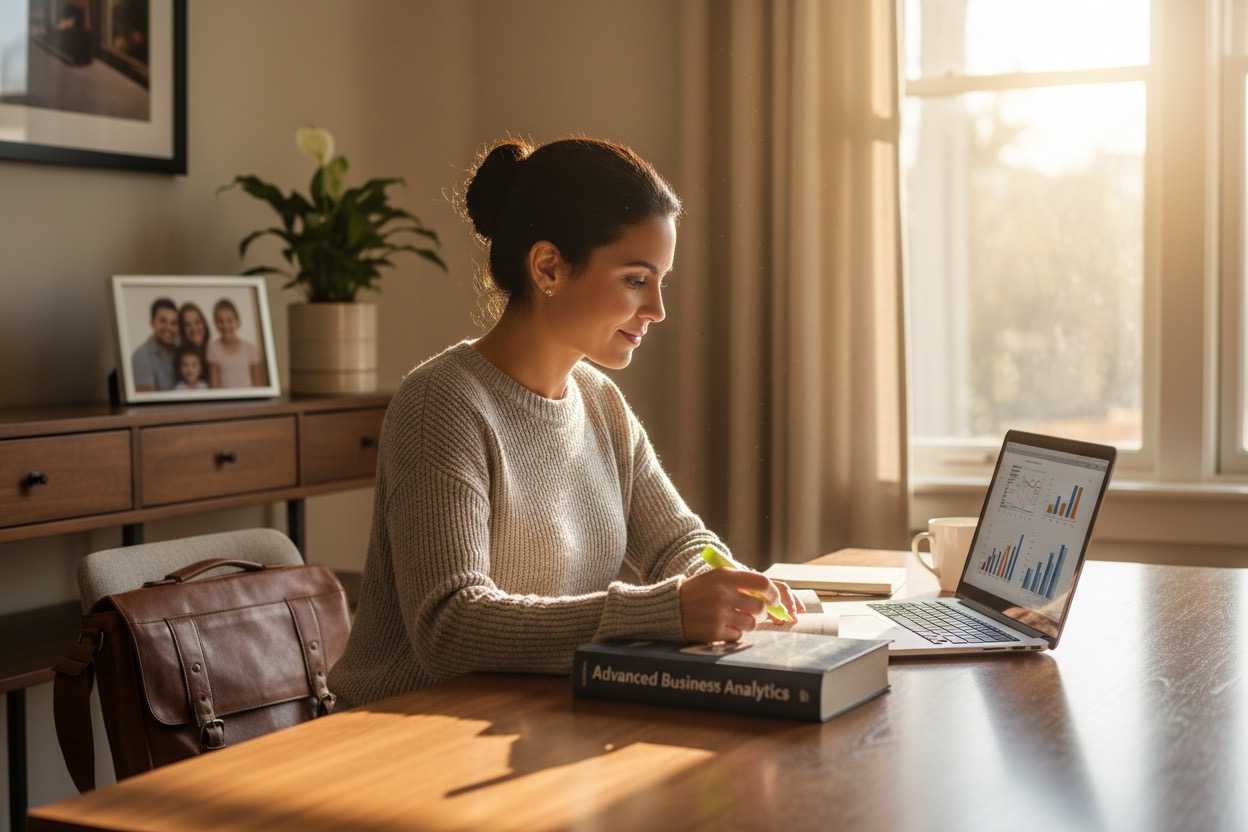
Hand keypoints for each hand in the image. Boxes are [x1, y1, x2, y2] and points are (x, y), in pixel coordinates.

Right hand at [679, 569, 803, 642]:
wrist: (670, 607)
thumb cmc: (698, 592)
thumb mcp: (716, 578)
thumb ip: (740, 582)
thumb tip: (770, 595)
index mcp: (725, 576)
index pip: (762, 582)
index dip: (773, 593)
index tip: (773, 599)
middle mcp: (722, 594)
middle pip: (760, 607)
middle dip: (759, 612)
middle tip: (753, 612)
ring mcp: (718, 614)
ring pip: (751, 623)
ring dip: (747, 623)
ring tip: (735, 619)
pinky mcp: (714, 632)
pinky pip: (738, 635)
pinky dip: (733, 633)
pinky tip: (722, 627)